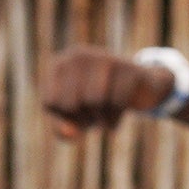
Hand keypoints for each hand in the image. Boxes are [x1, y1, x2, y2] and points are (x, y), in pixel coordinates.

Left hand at [40, 48, 176, 137]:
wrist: (137, 91)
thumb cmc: (95, 106)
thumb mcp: (74, 121)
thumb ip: (62, 130)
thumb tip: (69, 132)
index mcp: (59, 65)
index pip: (51, 101)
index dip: (63, 115)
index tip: (74, 111)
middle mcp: (79, 56)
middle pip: (71, 103)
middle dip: (83, 117)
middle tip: (92, 114)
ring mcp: (105, 58)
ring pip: (94, 100)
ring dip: (100, 118)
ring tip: (104, 113)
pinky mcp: (128, 68)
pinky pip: (117, 102)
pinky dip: (116, 119)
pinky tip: (119, 114)